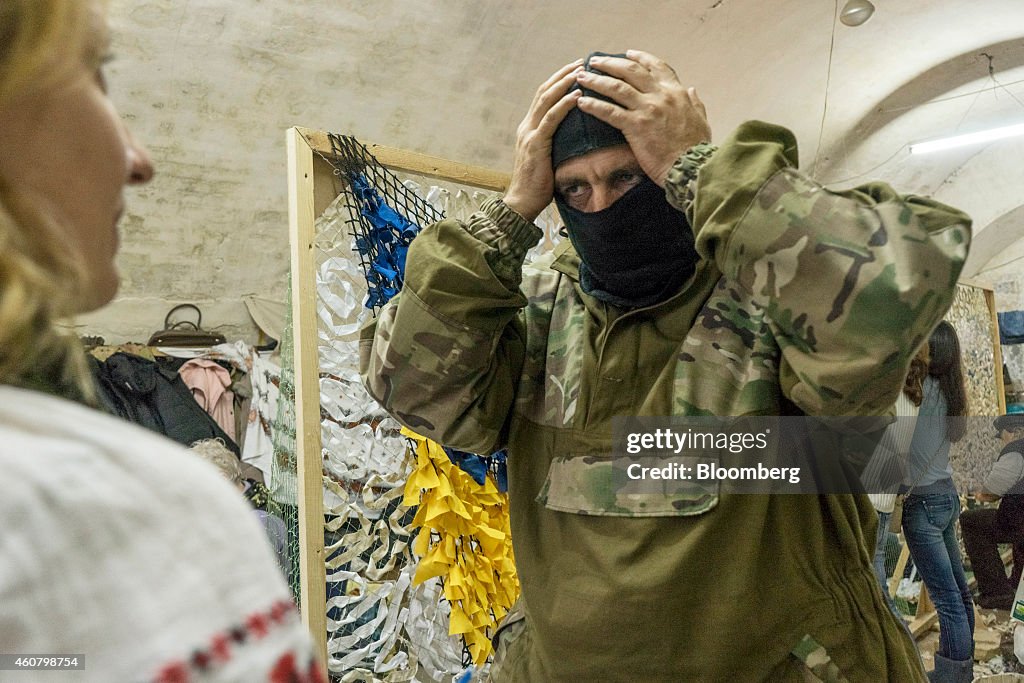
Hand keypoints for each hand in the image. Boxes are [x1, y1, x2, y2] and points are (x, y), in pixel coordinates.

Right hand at [503, 60, 582, 221]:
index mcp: (529, 128)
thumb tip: (574, 136)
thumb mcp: (548, 158)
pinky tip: (577, 96)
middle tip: (581, 61)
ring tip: (580, 71)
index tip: (575, 69)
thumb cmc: (538, 185)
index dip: (558, 80)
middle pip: (544, 92)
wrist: (522, 203)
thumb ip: (555, 143)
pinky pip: (551, 120)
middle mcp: (526, 126)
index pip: (543, 97)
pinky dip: (564, 105)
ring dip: (564, 83)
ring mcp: (529, 134)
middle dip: (562, 74)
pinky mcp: (535, 145)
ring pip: (546, 100)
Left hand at [576, 50, 710, 186]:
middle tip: (594, 61)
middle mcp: (661, 95)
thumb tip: (691, 89)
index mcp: (676, 92)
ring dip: (596, 80)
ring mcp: (647, 109)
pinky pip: (610, 112)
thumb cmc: (696, 148)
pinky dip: (594, 105)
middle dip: (610, 63)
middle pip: (630, 71)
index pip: (656, 67)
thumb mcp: (701, 119)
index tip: (627, 53)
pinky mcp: (636, 126)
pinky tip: (582, 103)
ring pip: (616, 87)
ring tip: (581, 77)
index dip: (640, 58)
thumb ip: (695, 102)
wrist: (691, 167)